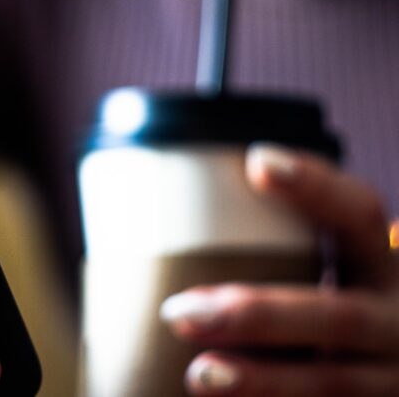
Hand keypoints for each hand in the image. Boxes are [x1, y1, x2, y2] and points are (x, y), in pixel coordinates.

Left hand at [161, 144, 397, 395]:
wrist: (392, 354)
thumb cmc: (335, 295)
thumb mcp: (328, 264)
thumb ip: (278, 246)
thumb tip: (160, 211)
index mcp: (381, 263)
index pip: (360, 214)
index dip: (316, 187)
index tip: (257, 161)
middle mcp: (395, 317)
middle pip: (340, 316)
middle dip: (259, 315)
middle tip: (178, 314)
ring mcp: (389, 375)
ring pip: (335, 382)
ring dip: (264, 380)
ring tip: (200, 375)